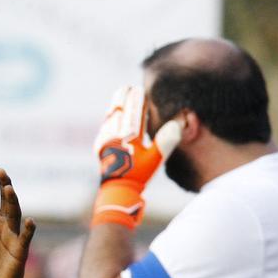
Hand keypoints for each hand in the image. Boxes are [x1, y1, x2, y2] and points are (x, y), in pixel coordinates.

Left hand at [0, 158, 36, 277]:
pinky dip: (27, 229)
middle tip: (0, 170)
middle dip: (3, 184)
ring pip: (14, 214)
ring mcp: (12, 237)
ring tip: (9, 188)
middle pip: (4, 200)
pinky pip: (24, 238)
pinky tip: (28, 220)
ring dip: (13, 201)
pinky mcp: (19, 251)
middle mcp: (2, 225)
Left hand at [91, 86, 182, 228]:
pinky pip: (104, 127)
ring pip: (109, 118)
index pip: (134, 113)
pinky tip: (110, 116)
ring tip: (119, 96)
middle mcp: (114, 136)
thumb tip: (177, 123)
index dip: (137, 100)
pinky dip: (109, 118)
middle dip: (123, 98)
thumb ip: (166, 140)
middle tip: (127, 87)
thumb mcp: (156, 159)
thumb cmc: (139, 175)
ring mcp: (105, 141)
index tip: (139, 89)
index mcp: (129, 136)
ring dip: (115, 106)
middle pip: (118, 112)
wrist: (117, 191)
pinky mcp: (100, 148)